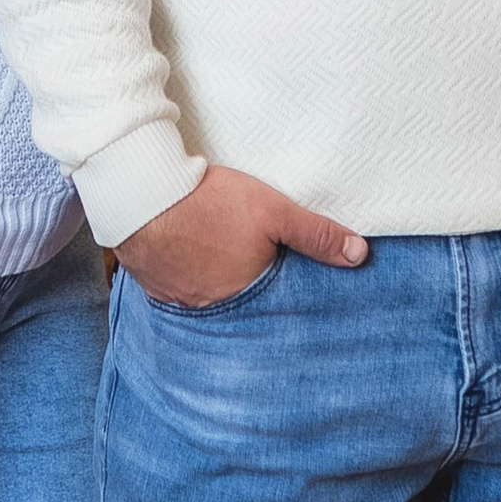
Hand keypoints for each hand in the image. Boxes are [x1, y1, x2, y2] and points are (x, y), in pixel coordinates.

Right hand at [117, 163, 367, 306]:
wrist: (141, 193)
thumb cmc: (210, 203)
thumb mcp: (274, 211)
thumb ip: (316, 235)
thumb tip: (359, 255)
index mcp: (245, 296)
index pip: (273, 301)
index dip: (279, 283)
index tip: (280, 268)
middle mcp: (211, 307)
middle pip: (239, 299)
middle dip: (247, 283)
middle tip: (246, 259)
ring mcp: (178, 299)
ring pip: (206, 293)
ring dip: (214, 279)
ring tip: (219, 254)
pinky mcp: (153, 284)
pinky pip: (177, 286)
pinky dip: (185, 274)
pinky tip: (188, 253)